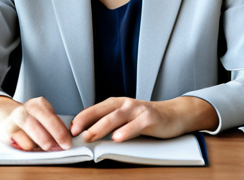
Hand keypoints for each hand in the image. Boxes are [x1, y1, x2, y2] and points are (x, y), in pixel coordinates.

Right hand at [0, 96, 72, 151]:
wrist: (3, 117)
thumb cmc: (28, 121)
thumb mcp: (41, 119)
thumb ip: (53, 127)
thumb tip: (66, 141)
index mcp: (38, 104)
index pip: (52, 116)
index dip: (61, 130)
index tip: (68, 142)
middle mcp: (27, 108)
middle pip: (44, 119)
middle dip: (55, 134)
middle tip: (62, 146)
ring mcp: (16, 118)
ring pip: (31, 127)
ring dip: (41, 139)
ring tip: (48, 147)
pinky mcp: (6, 129)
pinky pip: (19, 137)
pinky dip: (27, 144)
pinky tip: (31, 147)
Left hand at [70, 96, 218, 142]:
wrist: (174, 114)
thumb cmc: (146, 118)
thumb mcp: (125, 118)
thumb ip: (109, 123)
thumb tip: (87, 134)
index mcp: (116, 104)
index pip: (94, 109)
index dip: (80, 118)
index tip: (69, 129)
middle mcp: (125, 104)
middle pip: (102, 112)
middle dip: (86, 121)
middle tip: (75, 133)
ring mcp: (137, 110)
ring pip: (116, 117)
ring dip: (101, 127)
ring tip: (91, 136)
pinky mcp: (150, 118)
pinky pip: (136, 125)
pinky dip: (126, 131)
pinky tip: (117, 138)